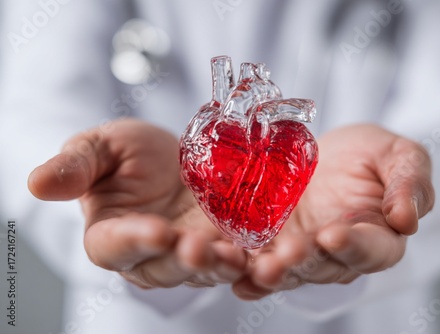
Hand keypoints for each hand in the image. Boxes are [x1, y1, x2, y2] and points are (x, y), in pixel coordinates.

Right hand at [28, 119, 247, 287]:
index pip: (116, 247)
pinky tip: (267, 254)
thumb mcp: (101, 148)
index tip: (156, 229)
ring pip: (204, 271)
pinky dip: (252, 262)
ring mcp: (191, 253)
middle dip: (182, 260)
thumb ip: (76, 166)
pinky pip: (239, 261)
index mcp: (113, 235)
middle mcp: (152, 255)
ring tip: (234, 255)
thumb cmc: (130, 154)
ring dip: (219, 266)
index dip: (134, 240)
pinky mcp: (226, 246)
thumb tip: (37, 183)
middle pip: (164, 268)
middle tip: (199, 246)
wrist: (177, 156)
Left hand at [232, 124, 434, 299]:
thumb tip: (407, 219)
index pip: (370, 249)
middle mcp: (337, 254)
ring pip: (288, 270)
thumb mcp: (400, 156)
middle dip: (302, 262)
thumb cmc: (371, 156)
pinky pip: (258, 261)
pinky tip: (232, 272)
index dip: (354, 246)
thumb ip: (409, 183)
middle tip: (284, 256)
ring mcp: (302, 251)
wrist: (331, 155)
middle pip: (322, 266)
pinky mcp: (272, 244)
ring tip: (255, 268)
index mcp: (377, 237)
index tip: (334, 235)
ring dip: (270, 272)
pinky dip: (244, 270)